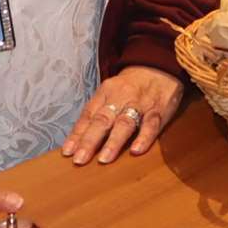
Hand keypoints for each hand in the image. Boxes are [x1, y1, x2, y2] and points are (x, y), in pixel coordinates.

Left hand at [61, 65, 183, 165]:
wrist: (160, 67)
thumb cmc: (131, 85)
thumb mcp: (111, 91)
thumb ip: (98, 113)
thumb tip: (79, 140)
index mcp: (106, 92)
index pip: (89, 115)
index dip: (77, 134)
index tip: (67, 152)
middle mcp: (121, 97)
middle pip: (103, 120)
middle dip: (90, 141)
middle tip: (79, 159)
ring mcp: (140, 104)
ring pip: (125, 123)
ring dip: (113, 142)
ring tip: (104, 159)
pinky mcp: (159, 110)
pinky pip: (151, 124)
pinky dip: (144, 137)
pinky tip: (136, 150)